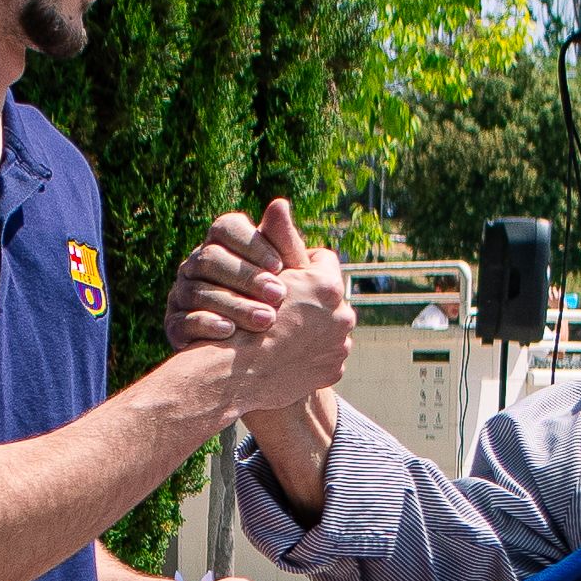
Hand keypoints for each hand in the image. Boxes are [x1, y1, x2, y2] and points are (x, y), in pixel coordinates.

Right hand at [169, 205, 291, 346]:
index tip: (280, 266)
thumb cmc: (277, 301)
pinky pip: (182, 321)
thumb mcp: (287, 274)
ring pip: (197, 291)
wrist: (262, 347)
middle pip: (210, 259)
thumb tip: (279, 203)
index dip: (252, 244)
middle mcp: (196, 264)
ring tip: (265, 319)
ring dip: (234, 304)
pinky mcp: (174, 324)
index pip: (225, 228)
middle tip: (279, 295)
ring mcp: (182, 293)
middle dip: (247, 277)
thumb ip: (283, 242)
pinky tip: (230, 332)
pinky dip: (206, 324)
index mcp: (221, 244)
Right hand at [215, 201, 352, 412]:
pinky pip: (325, 356)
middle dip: (308, 298)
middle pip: (327, 297)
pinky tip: (287, 354)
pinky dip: (309, 354)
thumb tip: (280, 204)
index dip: (299, 265)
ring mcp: (341, 346)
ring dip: (311, 328)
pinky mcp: (333, 371)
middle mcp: (343, 315)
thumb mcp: (259, 271)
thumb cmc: (242, 316)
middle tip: (283, 303)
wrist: (237, 376)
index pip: (321, 260)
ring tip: (286, 331)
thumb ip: (277, 239)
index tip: (282, 272)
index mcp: (327, 286)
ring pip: (328, 326)